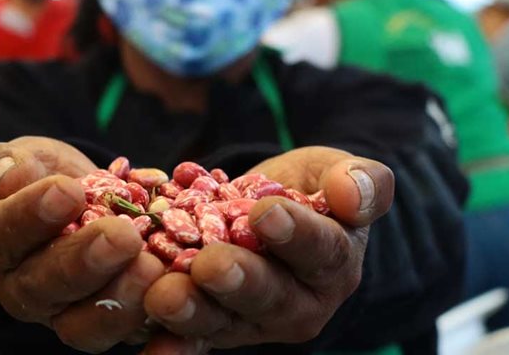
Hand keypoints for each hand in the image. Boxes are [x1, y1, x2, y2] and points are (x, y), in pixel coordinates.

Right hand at [0, 137, 164, 352]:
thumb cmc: (40, 175)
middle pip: (46, 285)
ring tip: (151, 266)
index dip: (33, 214)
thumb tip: (8, 177)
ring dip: (119, 299)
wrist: (73, 199)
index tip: (67, 191)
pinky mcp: (106, 324)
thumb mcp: (21, 157)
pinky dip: (150, 313)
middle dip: (85, 261)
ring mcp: (64, 313)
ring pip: (83, 324)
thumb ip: (5, 163)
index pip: (5, 232)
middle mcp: (24, 288)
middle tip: (122, 236)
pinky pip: (125, 331)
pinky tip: (173, 285)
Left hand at [141, 147, 394, 352]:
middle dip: (239, 281)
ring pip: (224, 320)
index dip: (296, 235)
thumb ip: (358, 180)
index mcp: (333, 263)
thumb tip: (353, 192)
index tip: (267, 215)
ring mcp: (253, 320)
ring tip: (165, 296)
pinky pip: (192, 339)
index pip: (321, 251)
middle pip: (269, 296)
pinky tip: (149, 346)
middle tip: (211, 265)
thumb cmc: (307, 189)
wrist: (269, 210)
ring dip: (194, 312)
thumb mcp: (334, 171)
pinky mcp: (215, 328)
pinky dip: (170, 344)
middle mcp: (298, 302)